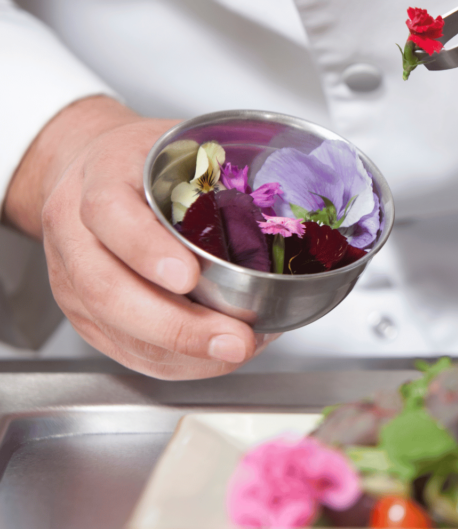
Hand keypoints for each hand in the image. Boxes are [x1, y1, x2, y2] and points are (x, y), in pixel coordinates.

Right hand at [4, 96, 274, 378]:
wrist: (84, 174)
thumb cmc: (142, 162)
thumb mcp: (180, 146)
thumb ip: (223, 175)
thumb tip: (293, 217)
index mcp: (101, 177)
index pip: (110, 214)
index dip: (147, 250)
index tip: (188, 276)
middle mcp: (77, 232)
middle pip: (108, 289)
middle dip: (177, 326)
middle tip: (234, 339)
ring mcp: (72, 278)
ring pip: (113, 327)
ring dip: (181, 353)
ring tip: (233, 352)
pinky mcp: (84, 314)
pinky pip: (123, 349)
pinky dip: (174, 362)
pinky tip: (210, 359)